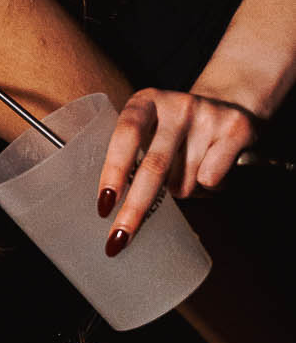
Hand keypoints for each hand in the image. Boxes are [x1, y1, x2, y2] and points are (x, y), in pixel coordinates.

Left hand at [97, 89, 259, 249]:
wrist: (230, 103)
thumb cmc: (175, 132)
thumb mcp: (149, 131)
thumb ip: (133, 157)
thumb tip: (114, 210)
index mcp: (145, 102)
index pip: (126, 136)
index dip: (113, 171)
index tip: (104, 205)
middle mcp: (176, 105)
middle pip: (154, 166)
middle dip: (135, 209)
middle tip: (118, 240)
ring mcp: (208, 115)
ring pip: (184, 182)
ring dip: (181, 191)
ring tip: (189, 170)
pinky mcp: (237, 129)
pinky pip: (210, 180)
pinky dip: (208, 188)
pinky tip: (213, 168)